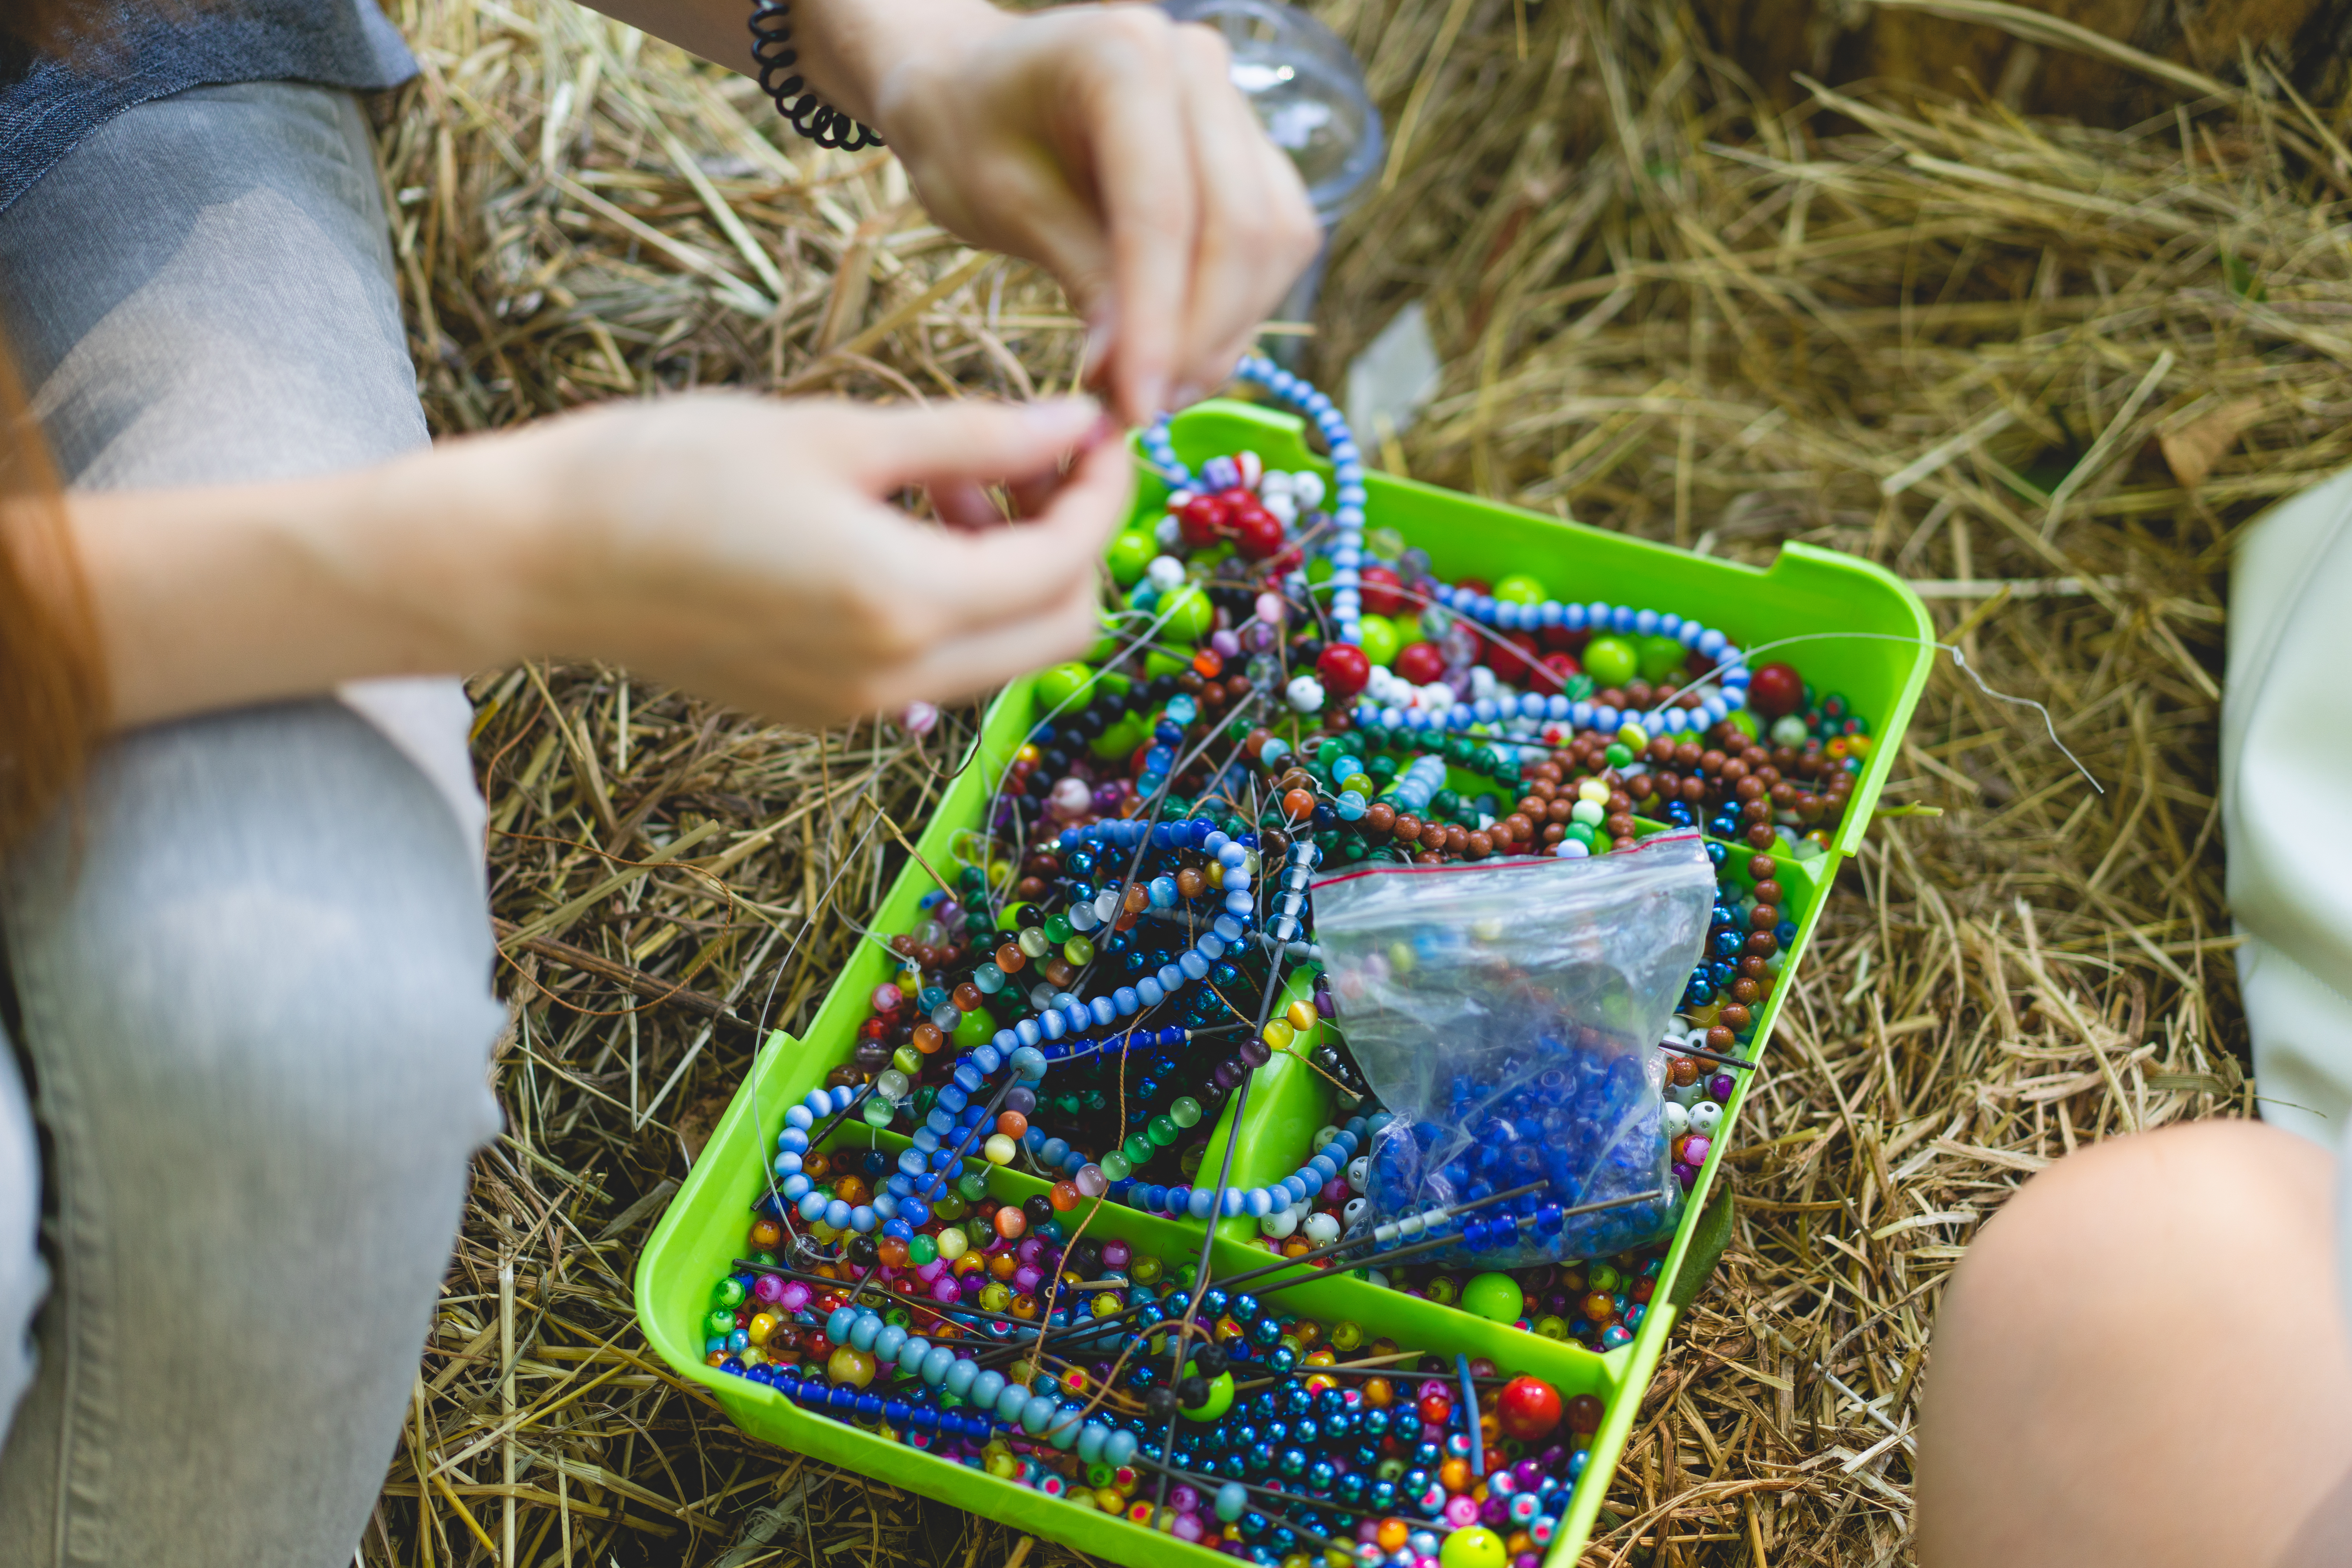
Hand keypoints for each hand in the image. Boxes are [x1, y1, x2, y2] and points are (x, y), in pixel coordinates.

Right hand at [511, 393, 1129, 724]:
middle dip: (1072, 543)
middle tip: (1037, 458)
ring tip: (949, 479)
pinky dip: (953, 601)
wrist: (538, 560)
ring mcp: (860, 709)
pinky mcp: (824, 712)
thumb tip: (1077, 426)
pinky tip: (899, 529)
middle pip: (1059, 630)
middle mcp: (896, 679)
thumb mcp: (833, 433)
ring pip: (1002, 653)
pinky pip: (933, 665)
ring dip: (1012, 571)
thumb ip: (973, 437)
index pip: (1066, 562)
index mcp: (905, 604)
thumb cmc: (667, 474)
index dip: (1102, 492)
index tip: (1100, 431)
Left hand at [802, 0, 1323, 425]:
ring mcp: (1234, 106)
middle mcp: (1195, 66)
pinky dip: (1233, 313)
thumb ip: (1080, 274)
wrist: (975, 91)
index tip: (1136, 406)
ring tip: (1150, 389)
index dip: (1158, 321)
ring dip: (1225, 334)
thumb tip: (1135, 379)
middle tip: (1142, 412)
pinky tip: (1176, 353)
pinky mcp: (1252, 155)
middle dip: (1199, 338)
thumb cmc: (968, 134)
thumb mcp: (1000, 203)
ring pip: (1275, 242)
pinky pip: (1275, 245)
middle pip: (1241, 227)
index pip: (1163, 209)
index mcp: (1122, 54)